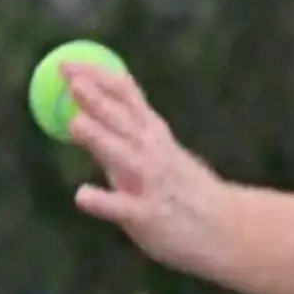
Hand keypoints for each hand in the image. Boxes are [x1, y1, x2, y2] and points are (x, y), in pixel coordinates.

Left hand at [64, 64, 229, 274]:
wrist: (226, 230)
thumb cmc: (185, 192)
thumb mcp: (161, 152)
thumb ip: (126, 134)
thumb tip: (88, 111)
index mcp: (154, 135)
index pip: (125, 95)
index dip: (96, 76)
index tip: (67, 63)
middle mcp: (153, 153)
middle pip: (122, 120)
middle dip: (97, 99)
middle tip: (71, 81)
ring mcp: (151, 184)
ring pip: (123, 157)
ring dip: (101, 139)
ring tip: (76, 125)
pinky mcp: (148, 216)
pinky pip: (122, 208)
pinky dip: (103, 202)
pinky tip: (82, 197)